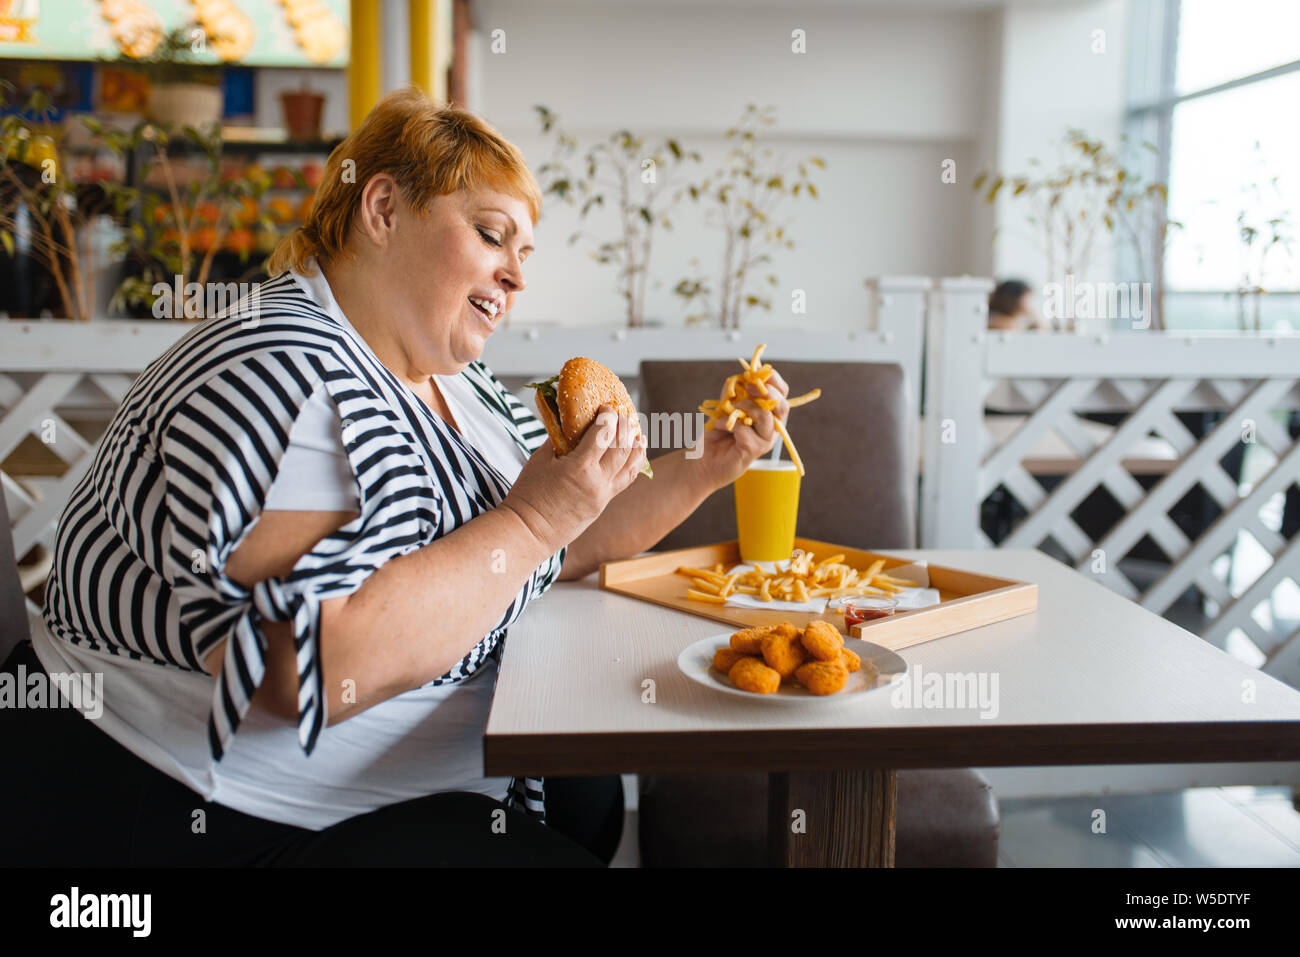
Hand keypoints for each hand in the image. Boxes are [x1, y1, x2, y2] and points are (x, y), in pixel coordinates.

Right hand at [503, 404, 647, 550]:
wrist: (528, 532)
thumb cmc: (528, 495)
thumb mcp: (540, 460)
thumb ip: (559, 440)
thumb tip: (571, 424)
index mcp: (580, 468)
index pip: (603, 435)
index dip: (608, 417)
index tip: (607, 407)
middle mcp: (597, 482)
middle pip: (622, 449)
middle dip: (625, 428)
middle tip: (624, 414)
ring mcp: (602, 496)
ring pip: (630, 468)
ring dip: (636, 448)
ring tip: (639, 435)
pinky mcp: (602, 506)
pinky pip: (624, 482)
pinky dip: (632, 466)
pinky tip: (634, 457)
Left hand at [693, 370, 790, 490]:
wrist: (703, 458)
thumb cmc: (717, 432)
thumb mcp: (725, 405)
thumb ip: (734, 392)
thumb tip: (741, 377)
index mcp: (769, 413)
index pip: (782, 394)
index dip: (774, 380)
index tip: (758, 372)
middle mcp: (771, 428)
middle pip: (782, 406)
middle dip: (768, 392)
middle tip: (749, 386)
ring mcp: (764, 441)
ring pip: (767, 418)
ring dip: (747, 408)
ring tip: (731, 410)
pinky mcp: (753, 451)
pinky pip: (746, 430)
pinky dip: (729, 424)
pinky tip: (719, 425)